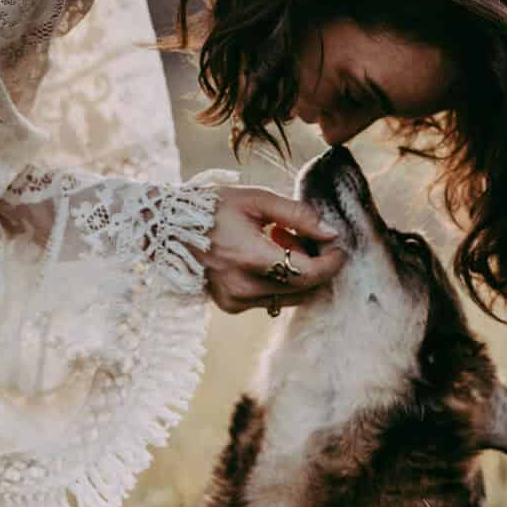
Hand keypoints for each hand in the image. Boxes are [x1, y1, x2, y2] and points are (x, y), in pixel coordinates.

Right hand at [201, 185, 344, 315]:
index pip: (308, 273)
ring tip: (279, 241)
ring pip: (290, 297)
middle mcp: (244, 288)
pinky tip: (263, 254)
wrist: (167, 228)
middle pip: (304, 288)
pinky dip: (278, 280)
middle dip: (315, 264)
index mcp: (251, 258)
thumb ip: (298, 215)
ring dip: (297, 273)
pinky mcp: (231, 306)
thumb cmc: (213, 206)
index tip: (338, 246)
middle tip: (302, 235)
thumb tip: (331, 233)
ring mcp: (236, 301)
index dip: (331, 262)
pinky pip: (270, 299)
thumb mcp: (257, 199)